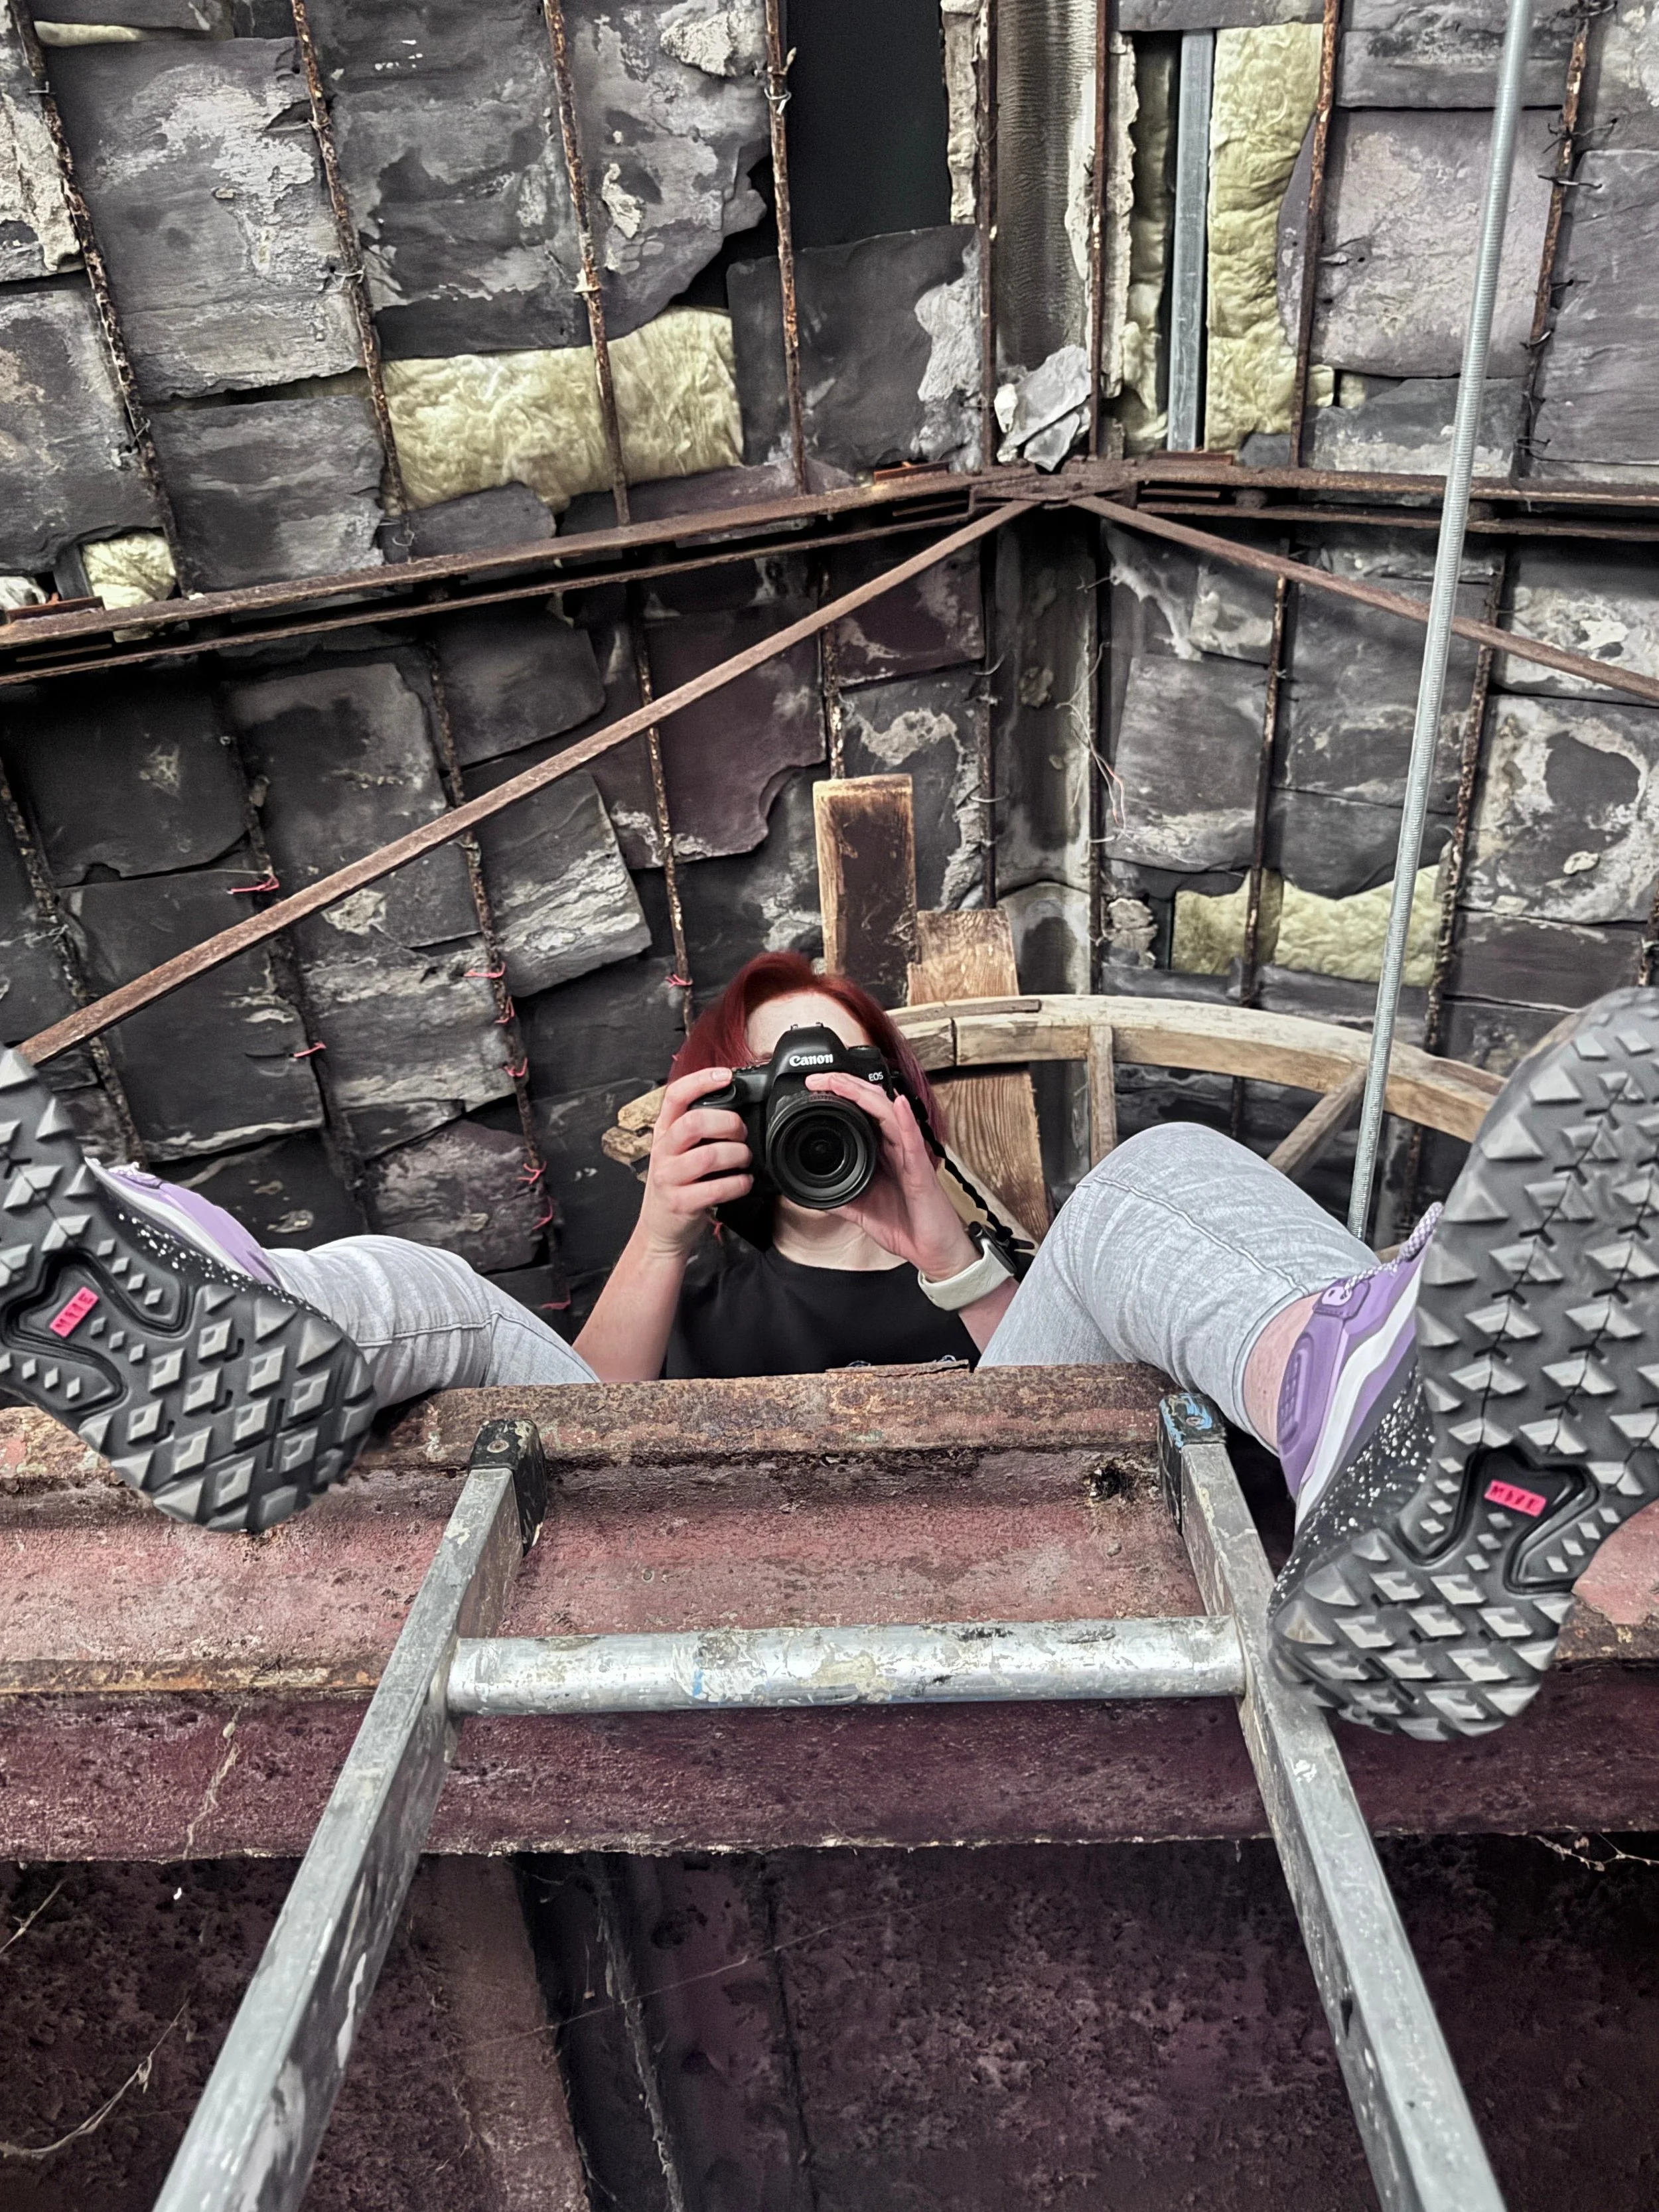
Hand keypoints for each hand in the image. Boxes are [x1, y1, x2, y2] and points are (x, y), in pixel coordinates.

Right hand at [636, 1066, 752, 1258]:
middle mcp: (663, 1151)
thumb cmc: (679, 1185)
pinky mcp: (680, 1203)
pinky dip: (737, 1184)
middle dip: (728, 1123)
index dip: (701, 1081)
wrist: (661, 1229)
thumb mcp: (680, 1151)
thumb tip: (736, 1106)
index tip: (726, 1076)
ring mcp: (669, 1177)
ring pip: (708, 1156)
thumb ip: (699, 1129)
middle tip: (741, 1133)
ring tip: (745, 1160)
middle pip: (694, 1122)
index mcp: (664, 1132)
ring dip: (737, 1155)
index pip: (676, 1096)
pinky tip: (742, 1182)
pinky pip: (714, 1188)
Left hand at [803, 1073, 979, 1281]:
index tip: (813, 1087)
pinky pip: (913, 1143)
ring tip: (845, 1081)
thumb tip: (807, 1192)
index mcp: (883, 1152)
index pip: (861, 1113)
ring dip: (867, 1095)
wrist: (933, 1252)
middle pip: (873, 1104)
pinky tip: (897, 1106)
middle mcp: (897, 1148)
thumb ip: (838, 1197)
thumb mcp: (861, 1210)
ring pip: (890, 1115)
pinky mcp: (922, 1172)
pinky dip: (905, 1122)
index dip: (839, 1096)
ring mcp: (911, 1157)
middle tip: (820, 1077)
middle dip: (847, 1086)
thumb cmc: (907, 1226)